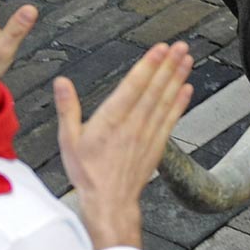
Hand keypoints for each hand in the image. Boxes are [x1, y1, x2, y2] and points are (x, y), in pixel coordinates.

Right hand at [54, 42, 193, 249]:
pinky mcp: (157, 145)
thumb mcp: (68, 140)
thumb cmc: (88, 173)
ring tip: (186, 59)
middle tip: (180, 46)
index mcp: (111, 120)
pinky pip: (171, 119)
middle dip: (168, 65)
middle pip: (154, 89)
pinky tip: (187, 88)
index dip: (148, 66)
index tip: (160, 49)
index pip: (133, 87)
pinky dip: (180, 103)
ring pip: (165, 101)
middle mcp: (133, 125)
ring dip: (177, 78)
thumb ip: (67, 109)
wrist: (109, 203)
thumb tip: (61, 83)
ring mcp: (147, 134)